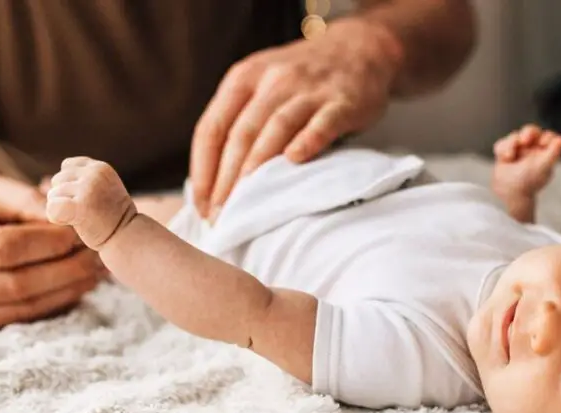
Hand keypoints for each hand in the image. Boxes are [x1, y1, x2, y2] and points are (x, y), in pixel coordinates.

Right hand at [0, 173, 103, 329]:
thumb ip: (22, 199)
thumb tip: (64, 217)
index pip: (2, 248)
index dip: (47, 241)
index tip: (79, 231)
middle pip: (15, 283)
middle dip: (64, 267)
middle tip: (97, 252)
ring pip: (24, 305)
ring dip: (68, 287)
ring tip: (96, 267)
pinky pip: (24, 317)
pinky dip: (58, 300)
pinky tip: (81, 283)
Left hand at [46, 157, 137, 250]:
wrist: (129, 239)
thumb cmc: (112, 218)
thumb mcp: (102, 189)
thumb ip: (81, 180)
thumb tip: (43, 181)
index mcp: (100, 167)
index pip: (67, 166)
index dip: (70, 184)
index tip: (88, 199)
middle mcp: (94, 174)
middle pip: (58, 180)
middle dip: (66, 197)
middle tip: (88, 212)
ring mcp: (88, 189)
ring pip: (53, 195)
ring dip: (64, 209)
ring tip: (85, 218)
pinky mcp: (81, 206)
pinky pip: (52, 208)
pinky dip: (56, 218)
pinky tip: (73, 223)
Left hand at [190, 19, 400, 221]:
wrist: (358, 48)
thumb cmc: (302, 80)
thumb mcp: (261, 85)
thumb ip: (238, 119)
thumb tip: (212, 180)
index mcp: (244, 78)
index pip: (212, 128)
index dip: (203, 170)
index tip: (202, 205)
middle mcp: (272, 80)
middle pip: (241, 134)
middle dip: (227, 180)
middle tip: (222, 217)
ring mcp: (308, 90)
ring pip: (276, 129)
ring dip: (258, 170)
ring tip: (247, 205)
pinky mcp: (343, 101)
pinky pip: (322, 123)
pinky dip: (308, 141)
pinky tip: (295, 162)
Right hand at [492, 125, 560, 197]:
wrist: (509, 194)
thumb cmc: (529, 182)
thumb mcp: (544, 167)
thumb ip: (554, 152)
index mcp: (545, 155)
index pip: (548, 137)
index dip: (546, 136)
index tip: (544, 142)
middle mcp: (532, 152)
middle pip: (531, 131)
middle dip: (528, 132)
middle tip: (524, 140)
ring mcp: (517, 153)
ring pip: (515, 136)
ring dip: (511, 144)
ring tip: (509, 156)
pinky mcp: (504, 155)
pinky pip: (502, 144)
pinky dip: (502, 150)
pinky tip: (505, 159)